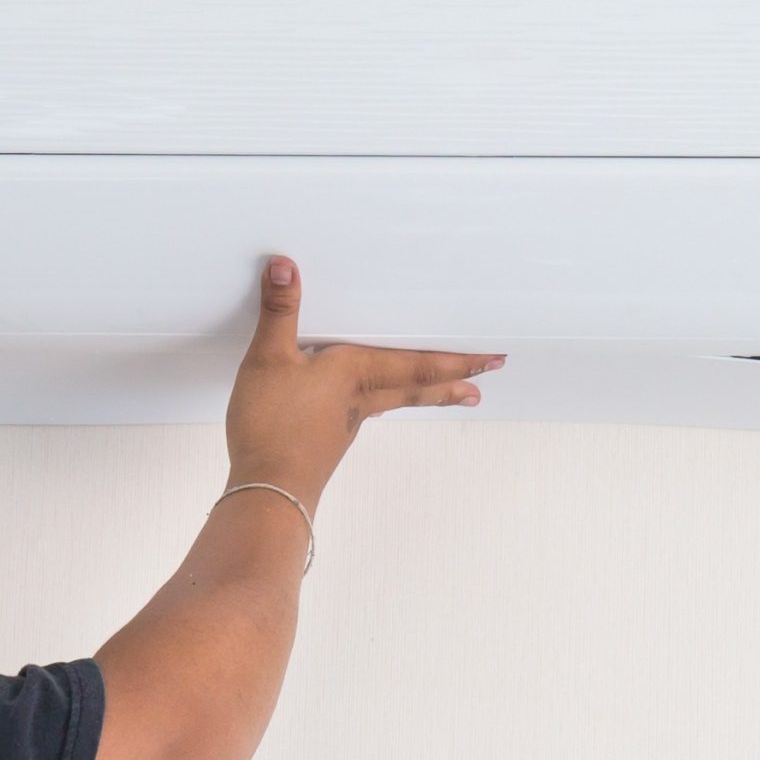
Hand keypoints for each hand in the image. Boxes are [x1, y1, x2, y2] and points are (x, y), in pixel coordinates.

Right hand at [223, 256, 500, 507]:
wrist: (269, 492)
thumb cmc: (273, 426)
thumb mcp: (268, 358)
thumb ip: (279, 312)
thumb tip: (286, 267)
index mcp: (356, 373)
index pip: (419, 364)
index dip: (457, 360)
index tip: (491, 358)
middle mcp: (362, 397)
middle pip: (419, 385)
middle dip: (456, 378)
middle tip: (488, 377)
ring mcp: (348, 422)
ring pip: (399, 400)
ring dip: (431, 394)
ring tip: (462, 395)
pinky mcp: (330, 440)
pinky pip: (370, 411)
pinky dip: (388, 403)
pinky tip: (376, 406)